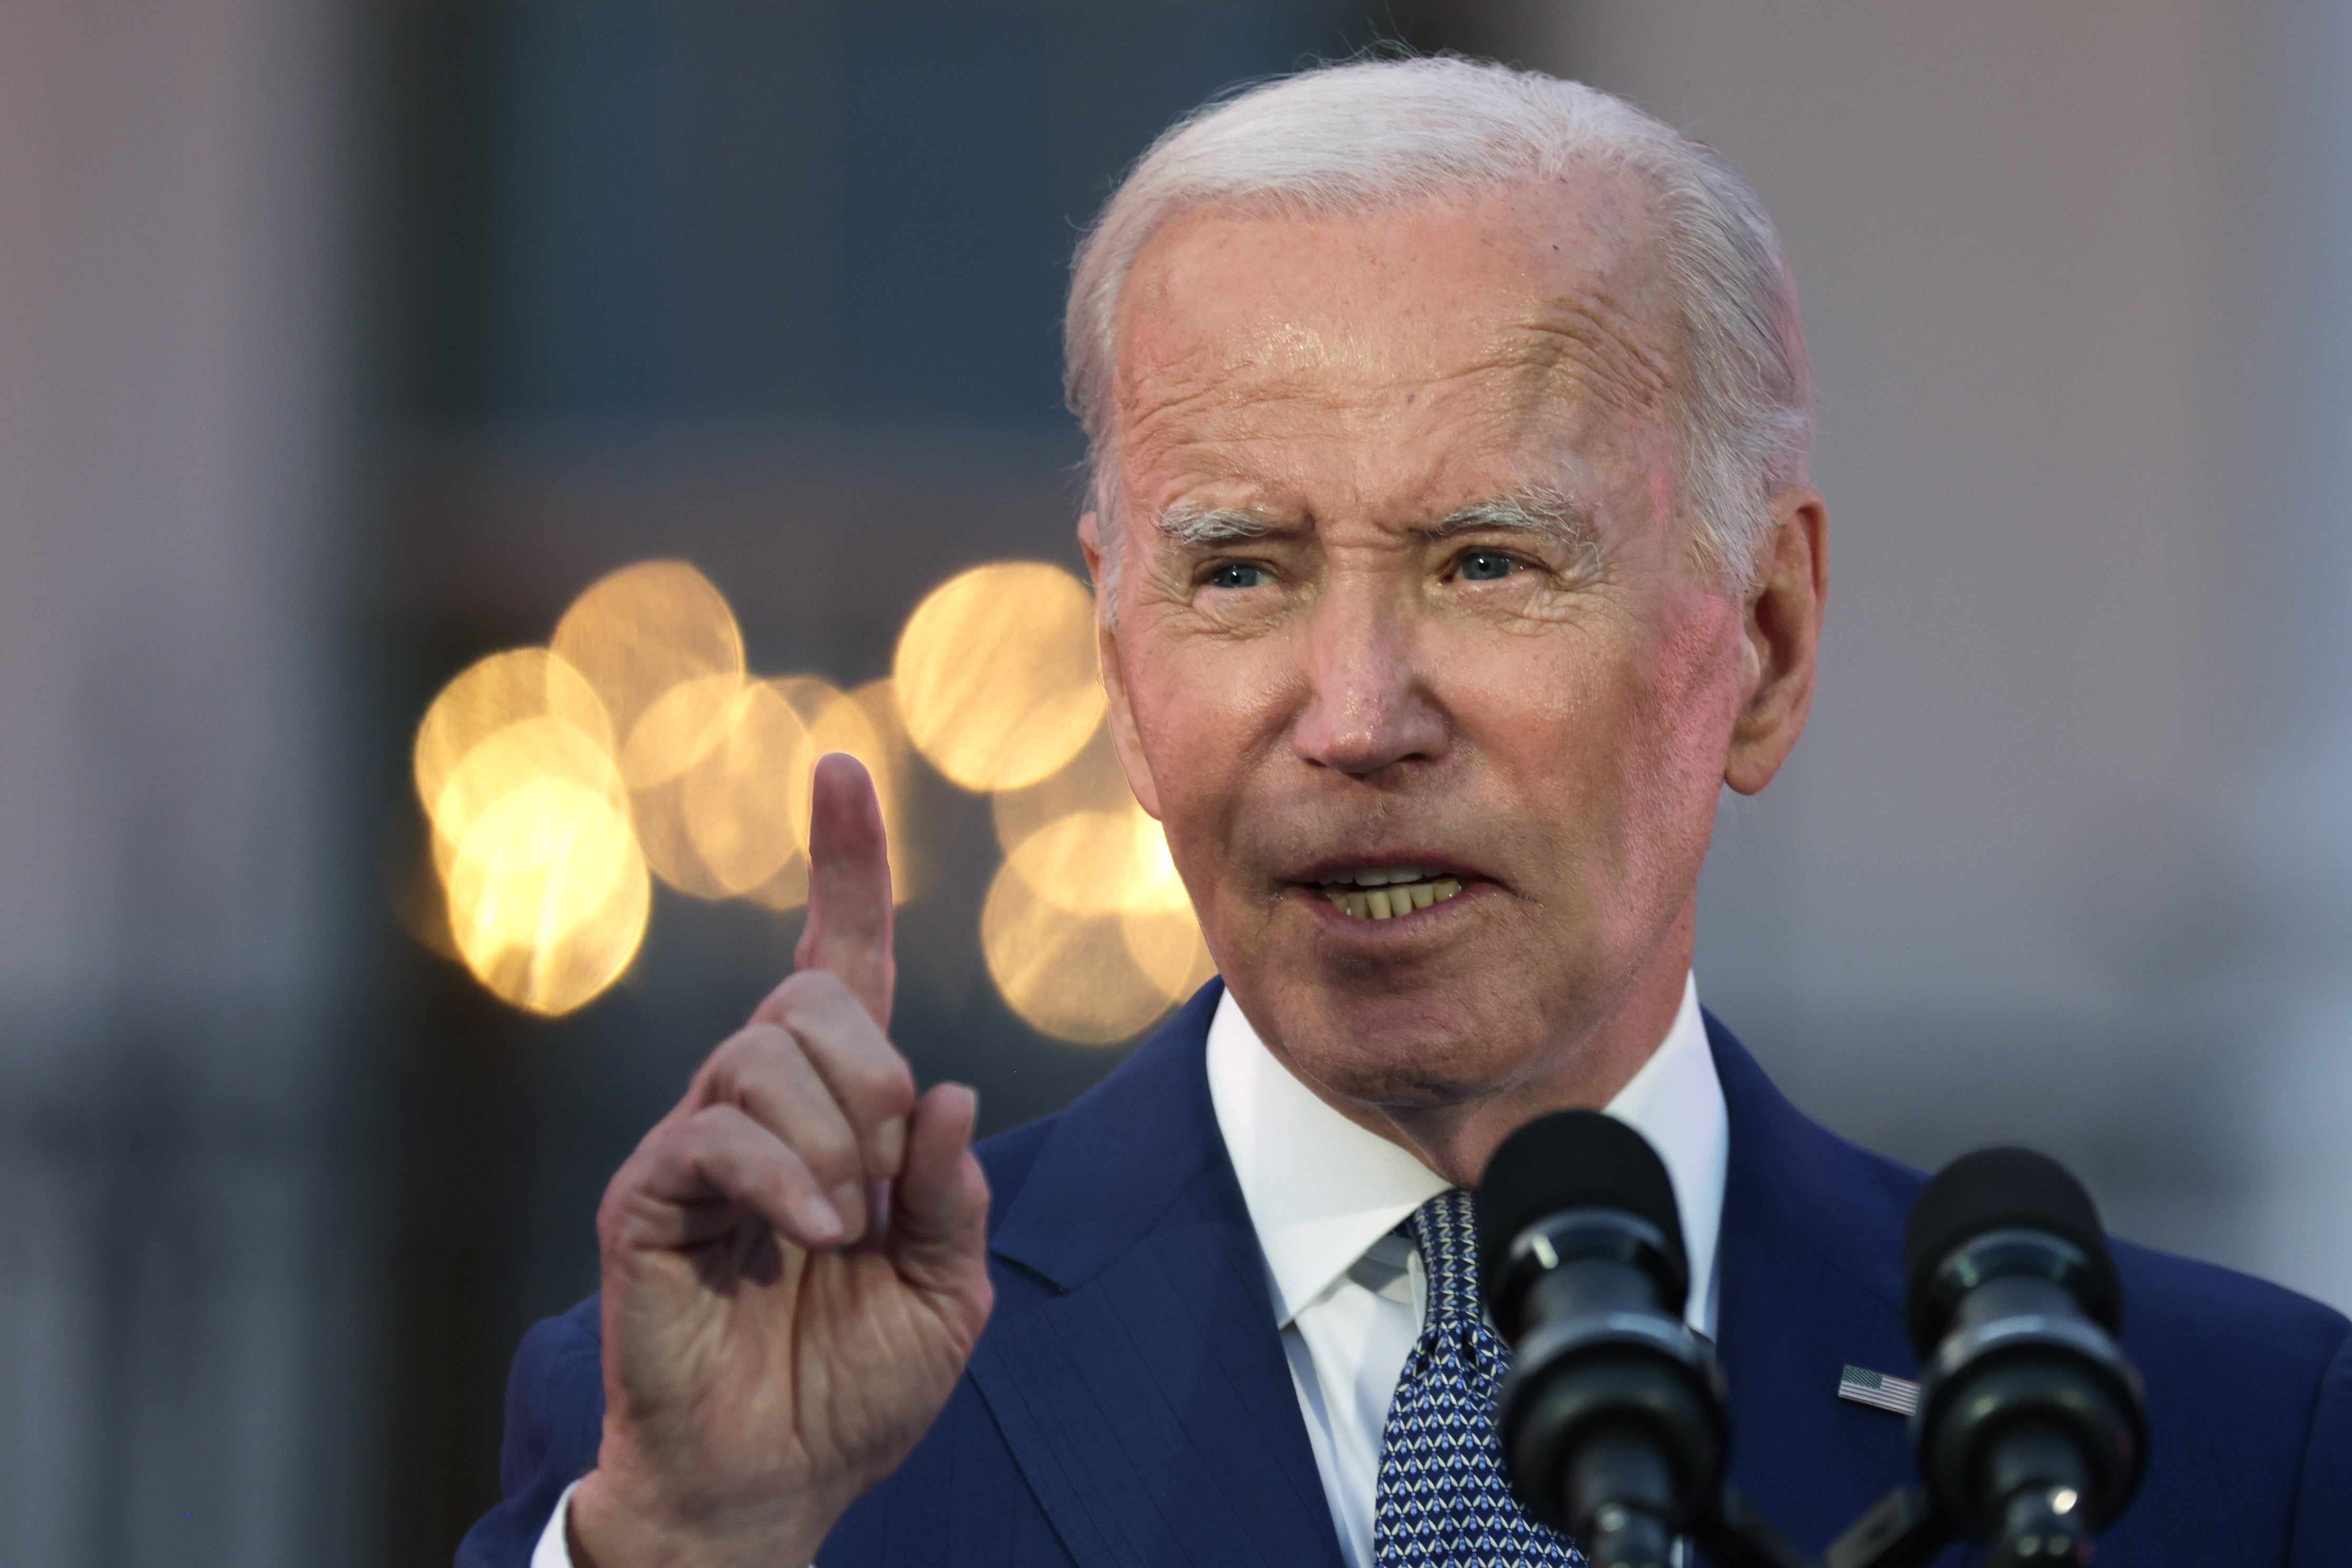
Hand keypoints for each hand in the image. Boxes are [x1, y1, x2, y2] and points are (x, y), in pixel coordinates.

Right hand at [570, 754, 992, 1567]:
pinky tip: (809, 1234)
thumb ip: (953, 1190)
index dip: (842, 865)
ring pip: (765, 1054)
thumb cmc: (851, 1386)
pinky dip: (783, 1177)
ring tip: (841, 1230)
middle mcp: (759, 1106)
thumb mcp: (945, 1288)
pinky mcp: (647, 1196)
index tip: (840, 769)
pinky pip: (715, 1131)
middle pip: (813, 1001)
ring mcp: (696, 1145)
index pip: (840, 959)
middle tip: (882, 1183)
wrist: (771, 1483)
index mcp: (838, 1112)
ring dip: (834, 1141)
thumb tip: (948, 1090)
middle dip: (873, 1080)